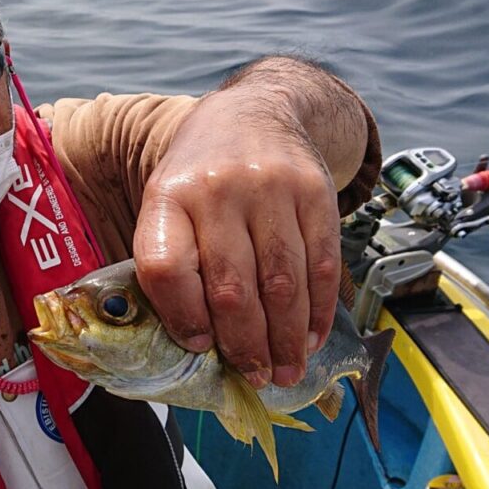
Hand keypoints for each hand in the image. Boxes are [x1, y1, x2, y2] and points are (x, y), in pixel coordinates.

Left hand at [133, 89, 340, 388]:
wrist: (255, 112)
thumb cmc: (200, 175)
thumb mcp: (166, 203)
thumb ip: (174, 262)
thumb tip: (199, 346)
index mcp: (167, 195)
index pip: (166, 267)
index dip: (183, 317)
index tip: (200, 347)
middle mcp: (217, 188)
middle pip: (232, 286)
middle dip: (245, 344)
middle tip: (254, 376)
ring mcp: (271, 188)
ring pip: (282, 283)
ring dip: (286, 339)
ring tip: (284, 371)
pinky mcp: (316, 192)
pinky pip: (322, 265)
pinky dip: (319, 312)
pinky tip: (310, 337)